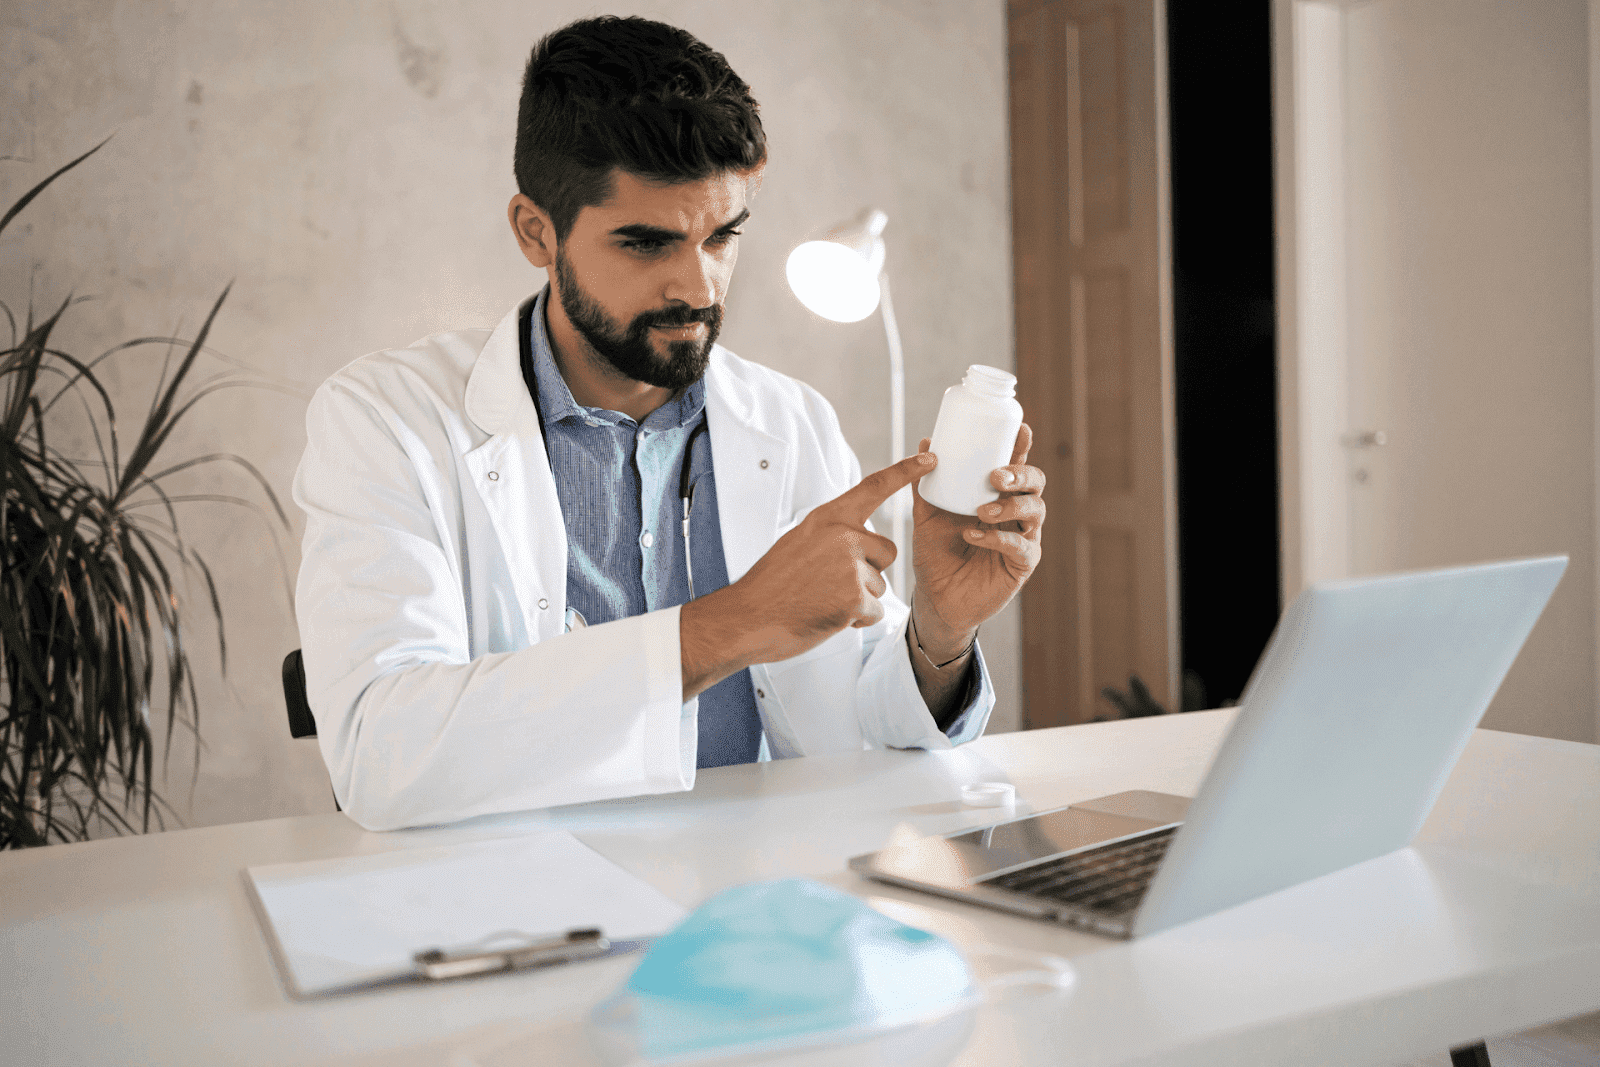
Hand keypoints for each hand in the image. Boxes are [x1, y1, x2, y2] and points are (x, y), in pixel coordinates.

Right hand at [679, 452, 934, 695]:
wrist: (748, 618)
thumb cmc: (772, 586)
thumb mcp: (800, 542)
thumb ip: (832, 536)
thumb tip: (861, 541)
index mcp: (828, 518)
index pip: (874, 487)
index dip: (905, 471)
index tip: (930, 458)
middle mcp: (842, 536)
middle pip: (887, 551)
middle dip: (871, 571)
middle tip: (832, 583)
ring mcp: (849, 567)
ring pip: (880, 585)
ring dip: (858, 599)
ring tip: (822, 601)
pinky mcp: (853, 598)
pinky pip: (875, 611)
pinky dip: (857, 620)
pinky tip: (828, 617)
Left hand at [910, 423, 1044, 653]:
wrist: (935, 598)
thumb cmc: (936, 553)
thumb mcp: (926, 516)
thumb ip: (925, 485)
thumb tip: (924, 443)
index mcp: (997, 495)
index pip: (1015, 464)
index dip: (1021, 446)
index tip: (1019, 430)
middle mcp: (1015, 512)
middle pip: (1034, 482)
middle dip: (1020, 473)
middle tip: (995, 476)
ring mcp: (1023, 537)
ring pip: (1035, 509)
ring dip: (1010, 505)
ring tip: (981, 510)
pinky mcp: (1022, 564)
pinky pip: (1020, 545)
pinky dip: (998, 538)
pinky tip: (973, 536)